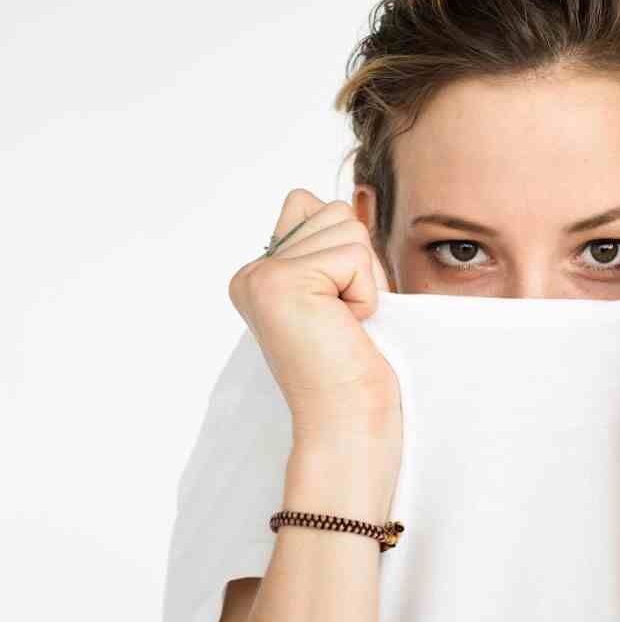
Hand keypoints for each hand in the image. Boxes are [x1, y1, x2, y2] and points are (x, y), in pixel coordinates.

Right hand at [227, 188, 402, 466]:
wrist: (347, 420)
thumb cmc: (356, 365)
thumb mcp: (342, 293)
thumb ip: (331, 248)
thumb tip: (353, 201)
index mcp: (261, 274)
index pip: (312, 205)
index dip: (348, 252)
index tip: (338, 308)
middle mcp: (252, 272)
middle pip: (334, 211)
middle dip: (359, 263)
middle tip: (345, 317)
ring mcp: (261, 275)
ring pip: (347, 227)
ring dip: (364, 278)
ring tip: (344, 322)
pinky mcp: (280, 281)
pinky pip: (354, 255)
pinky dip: (365, 292)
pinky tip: (345, 327)